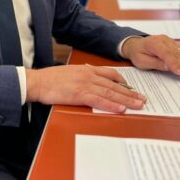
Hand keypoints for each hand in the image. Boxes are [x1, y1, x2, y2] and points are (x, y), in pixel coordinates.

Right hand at [25, 64, 145, 112]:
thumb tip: (89, 82)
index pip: (110, 74)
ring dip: (126, 100)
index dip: (123, 81)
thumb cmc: (49, 79)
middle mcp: (88, 75)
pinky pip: (99, 101)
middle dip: (130, 93)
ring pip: (111, 93)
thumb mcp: (68, 73)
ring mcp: (85, 84)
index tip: (132, 87)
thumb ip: (81, 76)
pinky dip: (111, 105)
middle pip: (114, 85)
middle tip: (143, 99)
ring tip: (138, 105)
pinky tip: (121, 109)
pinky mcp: (79, 94)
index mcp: (86, 70)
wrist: (37, 82)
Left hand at [121, 35, 179, 81]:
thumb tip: (169, 67)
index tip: (179, 73)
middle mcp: (164, 40)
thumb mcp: (142, 61)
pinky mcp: (175, 46)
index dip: (174, 63)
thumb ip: (155, 63)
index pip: (166, 53)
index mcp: (153, 42)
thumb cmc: (138, 53)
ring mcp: (171, 42)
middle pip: (177, 54)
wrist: (136, 45)